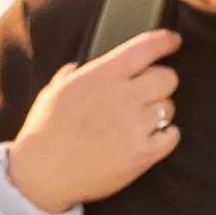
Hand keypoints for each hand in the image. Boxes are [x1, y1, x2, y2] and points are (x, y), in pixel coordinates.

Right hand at [0, 30, 183, 209]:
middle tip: (147, 93)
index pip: (145, 48)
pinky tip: (148, 139)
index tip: (173, 41)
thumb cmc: (45, 131)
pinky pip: (172, 136)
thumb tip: (80, 67)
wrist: (43, 173)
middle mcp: (124, 96)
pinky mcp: (143, 153)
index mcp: (103, 75)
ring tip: (139, 122)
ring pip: (169, 107)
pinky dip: (164, 136)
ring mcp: (136, 125)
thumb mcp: (54, 90)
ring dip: (159, 112)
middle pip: (168, 77)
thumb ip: (72, 74)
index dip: (165, 41)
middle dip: (160, 83)